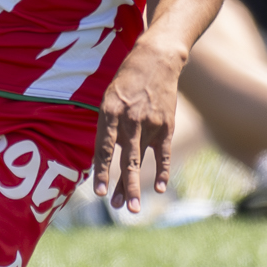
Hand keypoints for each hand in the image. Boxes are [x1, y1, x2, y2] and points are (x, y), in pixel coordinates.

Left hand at [92, 38, 185, 212]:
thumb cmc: (126, 81)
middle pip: (124, 159)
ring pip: (141, 160)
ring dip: (137, 185)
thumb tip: (105, 157)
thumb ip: (108, 127)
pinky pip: (162, 152)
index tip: (100, 192)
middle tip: (117, 207)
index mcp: (109, 112)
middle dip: (122, 186)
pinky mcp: (166, 124)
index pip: (104, 148)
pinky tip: (159, 188)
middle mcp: (129, 119)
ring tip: (134, 207)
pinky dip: (161, 171)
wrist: (156, 60)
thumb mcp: (109, 98)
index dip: (102, 171)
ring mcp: (149, 123)